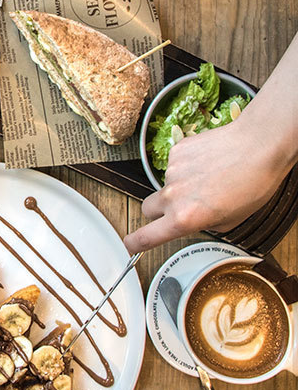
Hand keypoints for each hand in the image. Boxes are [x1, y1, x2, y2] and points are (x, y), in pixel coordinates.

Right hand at [123, 119, 288, 253]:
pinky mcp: (176, 151)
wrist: (259, 145)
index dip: (135, 243)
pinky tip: (208, 163)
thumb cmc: (254, 182)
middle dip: (159, 211)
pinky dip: (187, 166)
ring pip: (165, 185)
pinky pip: (175, 164)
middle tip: (181, 207)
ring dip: (180, 186)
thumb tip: (198, 219)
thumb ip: (205, 224)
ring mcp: (172, 171)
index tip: (131, 244)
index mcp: (185, 218)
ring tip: (210, 178)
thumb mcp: (233, 219)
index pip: (147, 236)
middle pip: (148, 208)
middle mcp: (173, 195)